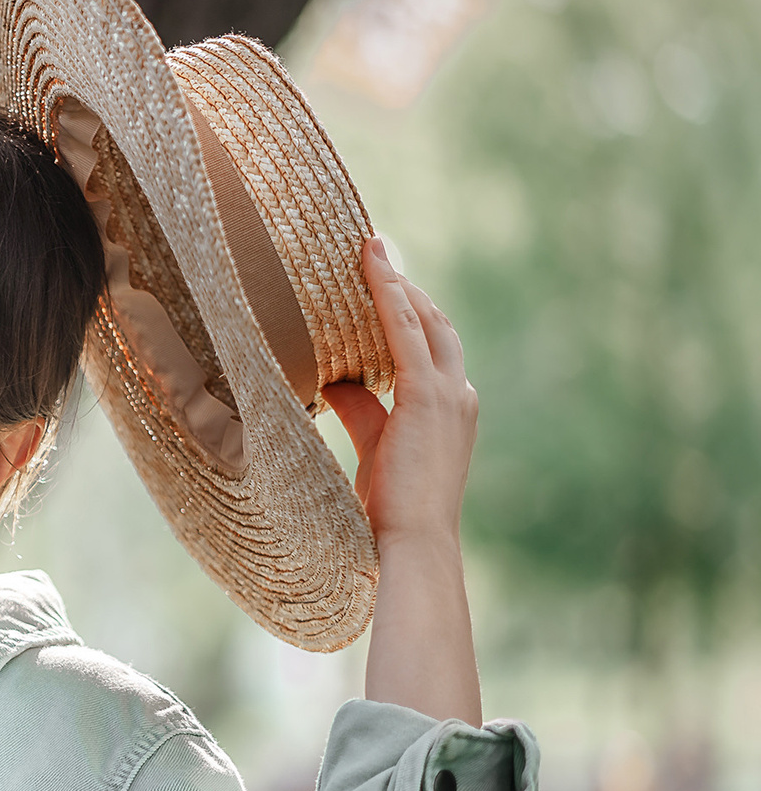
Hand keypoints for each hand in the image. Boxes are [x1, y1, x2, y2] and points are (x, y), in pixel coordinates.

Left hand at [320, 235, 477, 554]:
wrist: (412, 542)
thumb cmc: (391, 509)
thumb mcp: (375, 447)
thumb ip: (361, 411)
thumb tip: (332, 382)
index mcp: (450, 408)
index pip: (431, 347)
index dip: (410, 312)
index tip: (385, 282)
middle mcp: (459, 394)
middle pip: (435, 324)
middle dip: (407, 286)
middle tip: (375, 251)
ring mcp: (450, 393)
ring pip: (423, 319)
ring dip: (396, 281)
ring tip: (370, 248)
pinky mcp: (428, 396)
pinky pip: (405, 330)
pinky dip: (388, 293)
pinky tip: (371, 266)